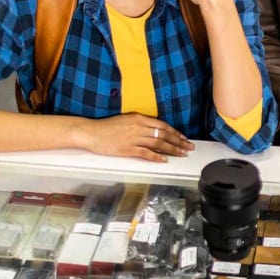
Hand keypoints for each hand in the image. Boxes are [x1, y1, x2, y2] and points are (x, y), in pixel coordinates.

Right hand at [77, 112, 194, 162]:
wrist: (90, 132)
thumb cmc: (106, 127)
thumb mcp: (126, 120)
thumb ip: (140, 124)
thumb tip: (153, 131)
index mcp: (138, 118)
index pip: (162, 125)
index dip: (175, 132)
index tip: (183, 138)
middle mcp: (138, 127)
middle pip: (163, 135)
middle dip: (178, 142)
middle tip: (189, 147)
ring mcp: (133, 138)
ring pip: (158, 144)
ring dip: (172, 149)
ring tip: (181, 154)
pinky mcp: (127, 149)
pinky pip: (146, 153)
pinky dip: (156, 157)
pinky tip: (164, 160)